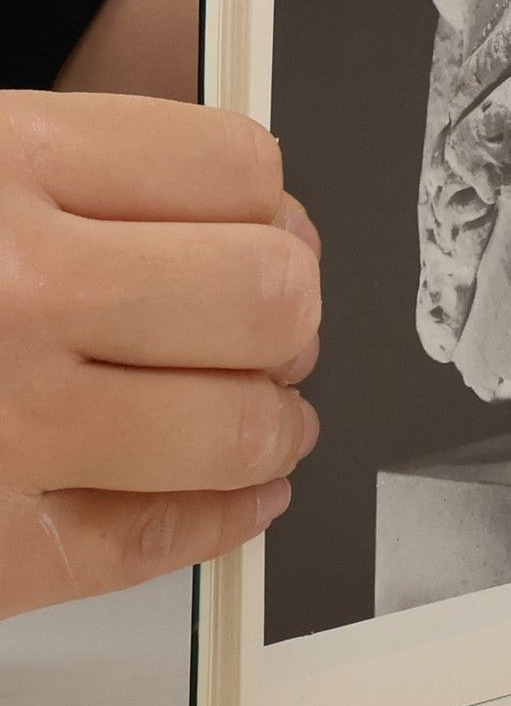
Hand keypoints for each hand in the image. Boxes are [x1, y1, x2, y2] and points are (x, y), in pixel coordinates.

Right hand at [0, 92, 320, 620]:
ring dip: (273, 425)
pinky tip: (231, 496)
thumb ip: (81, 179)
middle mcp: (17, 289)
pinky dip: (217, 519)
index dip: (271, 207)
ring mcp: (5, 425)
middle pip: (266, 293)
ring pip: (238, 426)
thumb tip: (248, 208)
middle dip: (287, 315)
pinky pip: (153, 540)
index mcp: (4, 165)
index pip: (235, 168)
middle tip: (273, 326)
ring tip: (265, 416)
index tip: (270, 230)